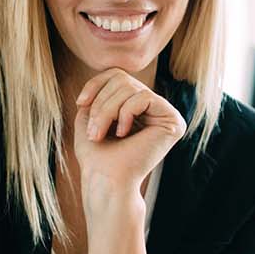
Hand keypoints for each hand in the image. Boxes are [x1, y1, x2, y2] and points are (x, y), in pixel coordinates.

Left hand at [72, 69, 185, 200]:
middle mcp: (154, 109)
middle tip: (92, 130)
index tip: (80, 103)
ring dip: (107, 110)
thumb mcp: (89, 116)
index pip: (119, 76)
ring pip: (131, 87)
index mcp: (138, 108)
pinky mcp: (173, 121)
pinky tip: (123, 134)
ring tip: (99, 134)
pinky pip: (144, 97)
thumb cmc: (96, 156)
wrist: (104, 181)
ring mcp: (166, 114)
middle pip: (123, 79)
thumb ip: (98, 94)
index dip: (97, 84)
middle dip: (101, 103)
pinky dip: (126, 113)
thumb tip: (107, 72)